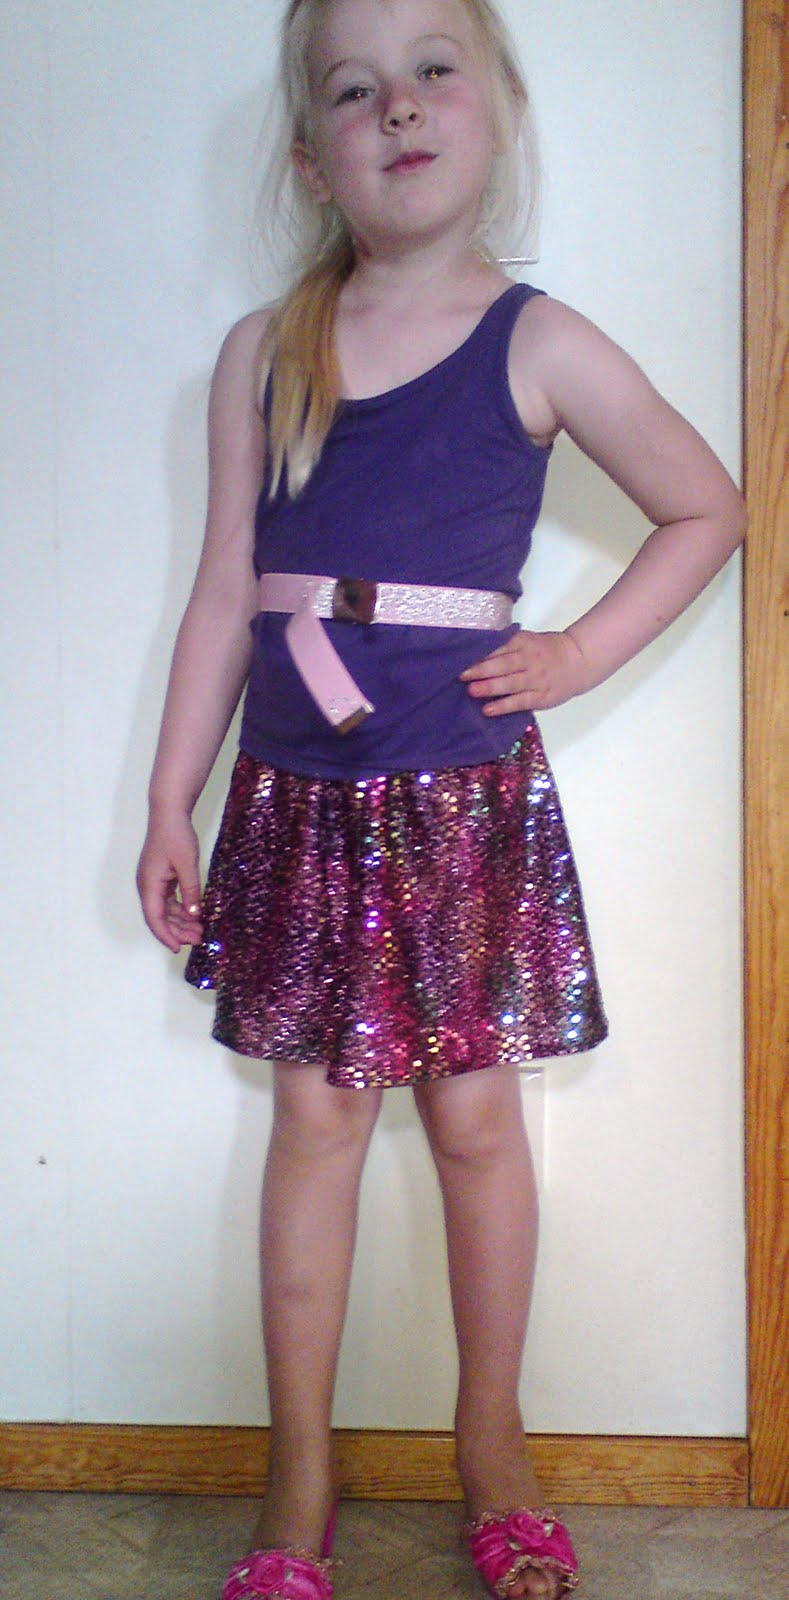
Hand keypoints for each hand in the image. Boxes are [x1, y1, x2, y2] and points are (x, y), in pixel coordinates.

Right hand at [136, 810, 203, 952]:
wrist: (169, 813)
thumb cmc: (176, 835)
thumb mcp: (187, 865)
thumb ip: (191, 891)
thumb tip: (194, 915)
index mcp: (149, 885)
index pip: (154, 919)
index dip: (165, 936)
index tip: (179, 949)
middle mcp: (148, 886)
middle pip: (159, 917)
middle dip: (177, 931)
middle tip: (199, 939)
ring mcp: (154, 882)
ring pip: (165, 910)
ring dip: (180, 921)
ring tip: (200, 930)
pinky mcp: (161, 877)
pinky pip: (169, 900)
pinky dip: (181, 909)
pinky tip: (195, 914)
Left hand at [460, 628, 590, 712]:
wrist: (578, 661)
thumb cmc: (546, 651)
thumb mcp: (528, 641)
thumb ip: (506, 646)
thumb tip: (474, 654)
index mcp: (524, 643)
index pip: (499, 648)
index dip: (480, 655)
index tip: (461, 660)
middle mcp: (530, 660)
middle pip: (504, 664)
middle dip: (482, 670)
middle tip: (462, 675)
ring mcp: (536, 680)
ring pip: (511, 684)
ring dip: (490, 688)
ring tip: (472, 691)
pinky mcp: (541, 697)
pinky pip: (520, 702)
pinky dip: (503, 706)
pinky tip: (488, 710)